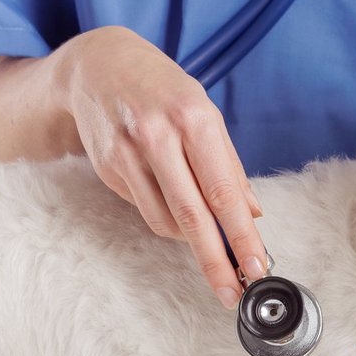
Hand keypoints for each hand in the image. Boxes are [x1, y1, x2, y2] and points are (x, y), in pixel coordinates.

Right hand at [0, 26, 267, 309]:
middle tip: (232, 292)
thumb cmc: (162, 89)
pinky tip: (167, 196)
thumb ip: (229, 164)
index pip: (223, 192)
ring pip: (164, 220)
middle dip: (215, 261)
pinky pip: (143, 207)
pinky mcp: (107, 167)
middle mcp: (159, 136)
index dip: (241, 236)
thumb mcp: (204, 111)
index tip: (256, 267)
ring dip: (189, 238)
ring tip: (203, 235)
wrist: (99, 63)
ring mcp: (128, 153)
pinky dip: (163, 214)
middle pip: (192, 216)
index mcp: (194, 119)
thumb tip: (252, 213)